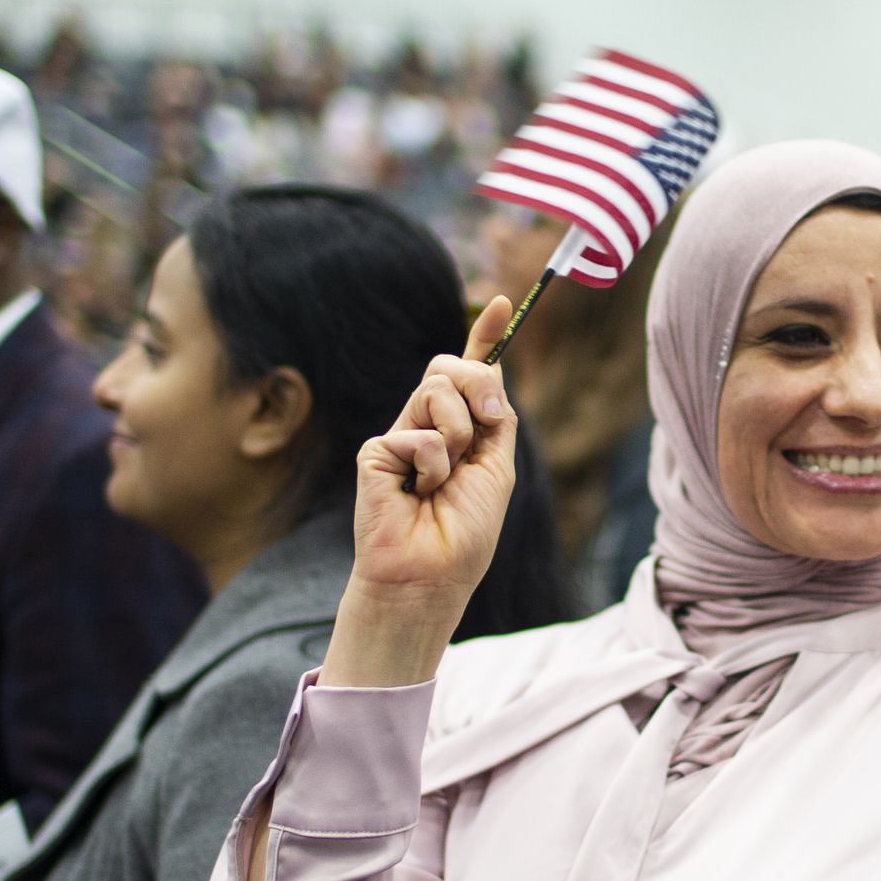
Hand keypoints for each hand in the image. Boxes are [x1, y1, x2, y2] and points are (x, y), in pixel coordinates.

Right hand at [323, 295, 520, 687]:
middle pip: (449, 367)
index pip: (471, 376)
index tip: (505, 303)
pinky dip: (430, 466)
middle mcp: (427, 427)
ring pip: (434, 388)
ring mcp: (398, 437)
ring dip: (456, 434)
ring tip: (442, 480)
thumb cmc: (464, 535)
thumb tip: (494, 369)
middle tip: (484, 425)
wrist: (430, 576)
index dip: (486, 337)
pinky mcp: (375, 452)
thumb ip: (495, 417)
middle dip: (474, 383)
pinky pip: (416, 433)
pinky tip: (416, 494)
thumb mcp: (496, 468)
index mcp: (461, 432)